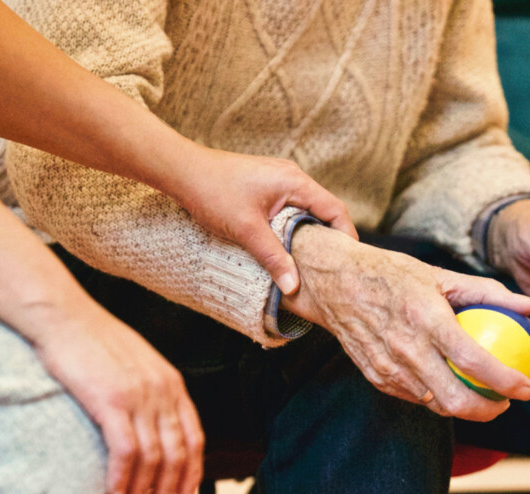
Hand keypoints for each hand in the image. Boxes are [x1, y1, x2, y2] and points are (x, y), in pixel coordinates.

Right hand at [27, 301, 203, 493]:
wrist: (63, 316)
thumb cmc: (92, 339)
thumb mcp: (136, 363)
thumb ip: (150, 392)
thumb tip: (150, 425)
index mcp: (171, 382)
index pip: (195, 437)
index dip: (192, 472)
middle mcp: (162, 390)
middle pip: (177, 453)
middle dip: (167, 490)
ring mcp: (139, 396)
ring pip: (152, 458)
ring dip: (141, 490)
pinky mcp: (111, 400)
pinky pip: (126, 451)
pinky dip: (122, 478)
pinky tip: (114, 492)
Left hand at [172, 147, 357, 294]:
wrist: (182, 170)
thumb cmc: (213, 192)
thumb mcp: (246, 230)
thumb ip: (273, 258)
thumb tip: (294, 287)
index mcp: (295, 182)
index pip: (335, 209)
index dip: (346, 236)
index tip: (348, 262)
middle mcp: (292, 177)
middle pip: (324, 210)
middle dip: (329, 239)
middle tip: (331, 268)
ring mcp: (279, 180)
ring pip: (306, 210)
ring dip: (309, 234)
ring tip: (310, 262)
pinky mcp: (266, 186)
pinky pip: (290, 208)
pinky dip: (293, 227)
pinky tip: (285, 246)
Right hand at [281, 225, 529, 421]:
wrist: (334, 283)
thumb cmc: (391, 274)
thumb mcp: (439, 274)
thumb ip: (487, 292)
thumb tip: (529, 306)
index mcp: (426, 319)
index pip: (473, 361)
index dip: (505, 381)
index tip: (526, 387)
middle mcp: (406, 348)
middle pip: (455, 400)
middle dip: (489, 410)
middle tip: (506, 402)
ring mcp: (388, 368)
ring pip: (435, 404)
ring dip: (464, 407)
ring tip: (483, 396)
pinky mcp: (376, 377)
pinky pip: (415, 397)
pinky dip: (437, 397)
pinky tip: (450, 386)